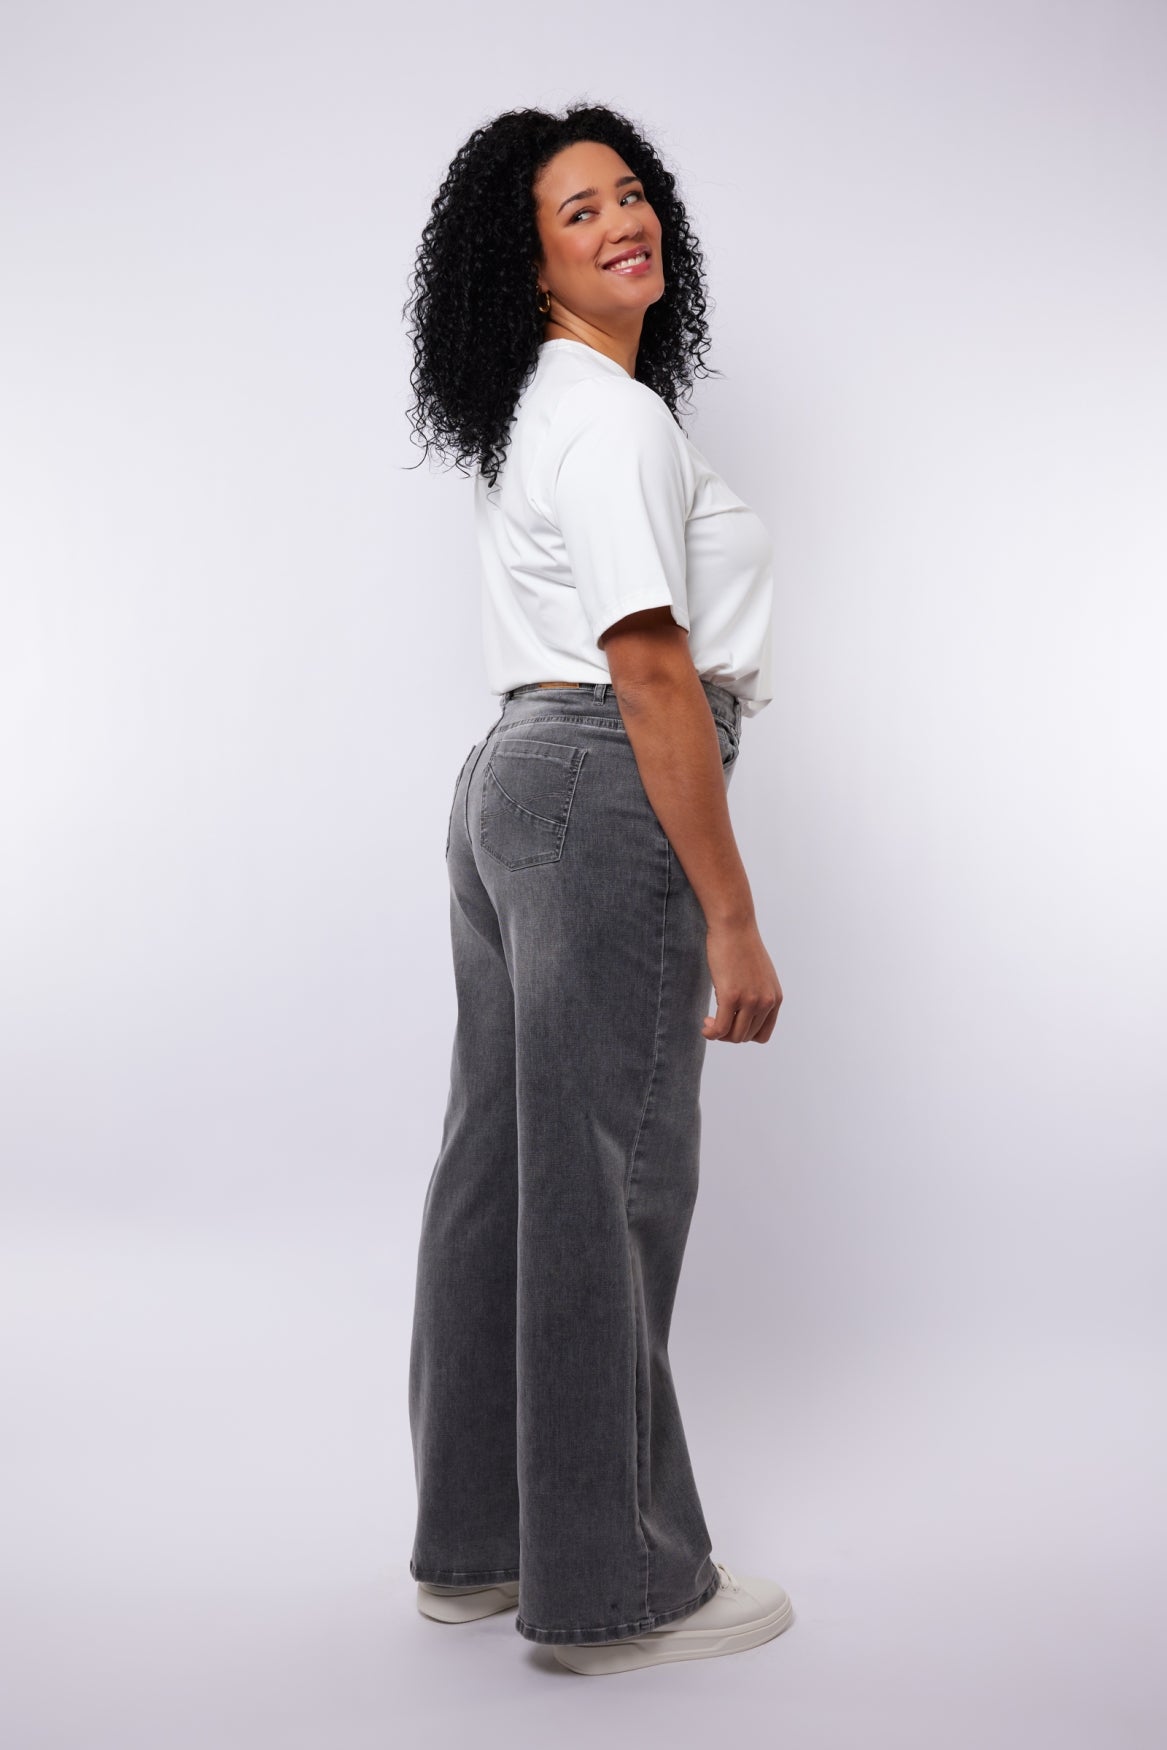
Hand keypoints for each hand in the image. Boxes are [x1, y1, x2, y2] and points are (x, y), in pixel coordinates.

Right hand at [702, 920, 782, 1043]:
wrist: (734, 925)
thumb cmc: (741, 945)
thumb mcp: (758, 974)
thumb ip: (755, 993)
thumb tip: (739, 1013)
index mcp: (775, 998)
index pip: (762, 1034)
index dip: (743, 1034)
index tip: (729, 1023)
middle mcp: (766, 1002)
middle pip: (746, 1037)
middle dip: (728, 1033)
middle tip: (714, 1021)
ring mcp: (750, 1000)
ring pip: (734, 1036)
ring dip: (718, 1034)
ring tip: (708, 1023)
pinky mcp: (732, 996)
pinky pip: (720, 1029)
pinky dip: (711, 1033)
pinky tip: (704, 1026)